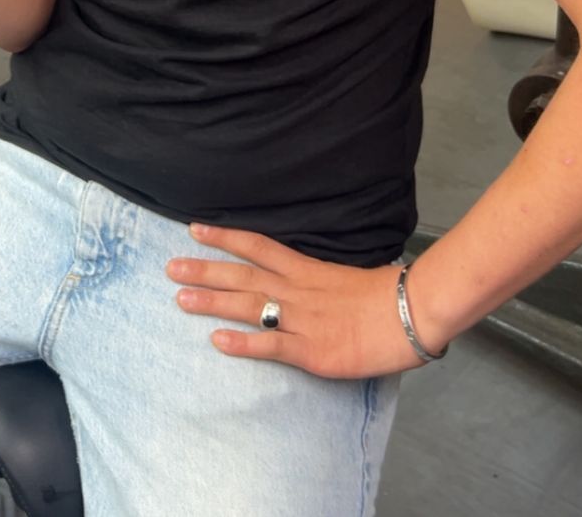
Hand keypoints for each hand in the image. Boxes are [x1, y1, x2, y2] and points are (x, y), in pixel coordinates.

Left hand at [166, 223, 428, 379]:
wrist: (411, 313)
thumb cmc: (384, 295)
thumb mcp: (342, 276)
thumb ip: (315, 278)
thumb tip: (295, 278)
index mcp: (305, 268)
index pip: (256, 246)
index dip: (225, 237)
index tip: (194, 229)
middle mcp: (296, 289)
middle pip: (242, 275)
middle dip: (205, 270)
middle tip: (170, 267)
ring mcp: (302, 319)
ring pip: (249, 306)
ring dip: (213, 302)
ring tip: (180, 298)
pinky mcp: (312, 351)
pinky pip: (272, 345)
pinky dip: (244, 343)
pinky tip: (217, 342)